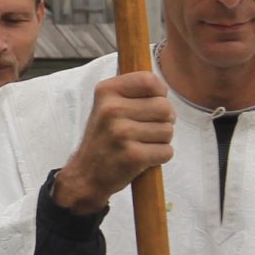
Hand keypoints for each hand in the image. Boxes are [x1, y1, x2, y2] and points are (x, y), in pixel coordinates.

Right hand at [53, 70, 173, 212]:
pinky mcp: (132, 156)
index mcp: (106, 91)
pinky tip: (142, 158)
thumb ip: (132, 91)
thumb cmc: (104, 137)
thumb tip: (163, 85)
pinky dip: (159, 156)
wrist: (86, 174)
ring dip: (161, 140)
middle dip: (164, 120)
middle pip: (165, 106)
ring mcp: (121, 133)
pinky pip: (166, 151)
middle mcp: (112, 109)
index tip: (151, 104)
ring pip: (168, 130)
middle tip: (147, 129)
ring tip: (141, 144)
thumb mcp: (108, 105)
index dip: (159, 93)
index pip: (149, 80)